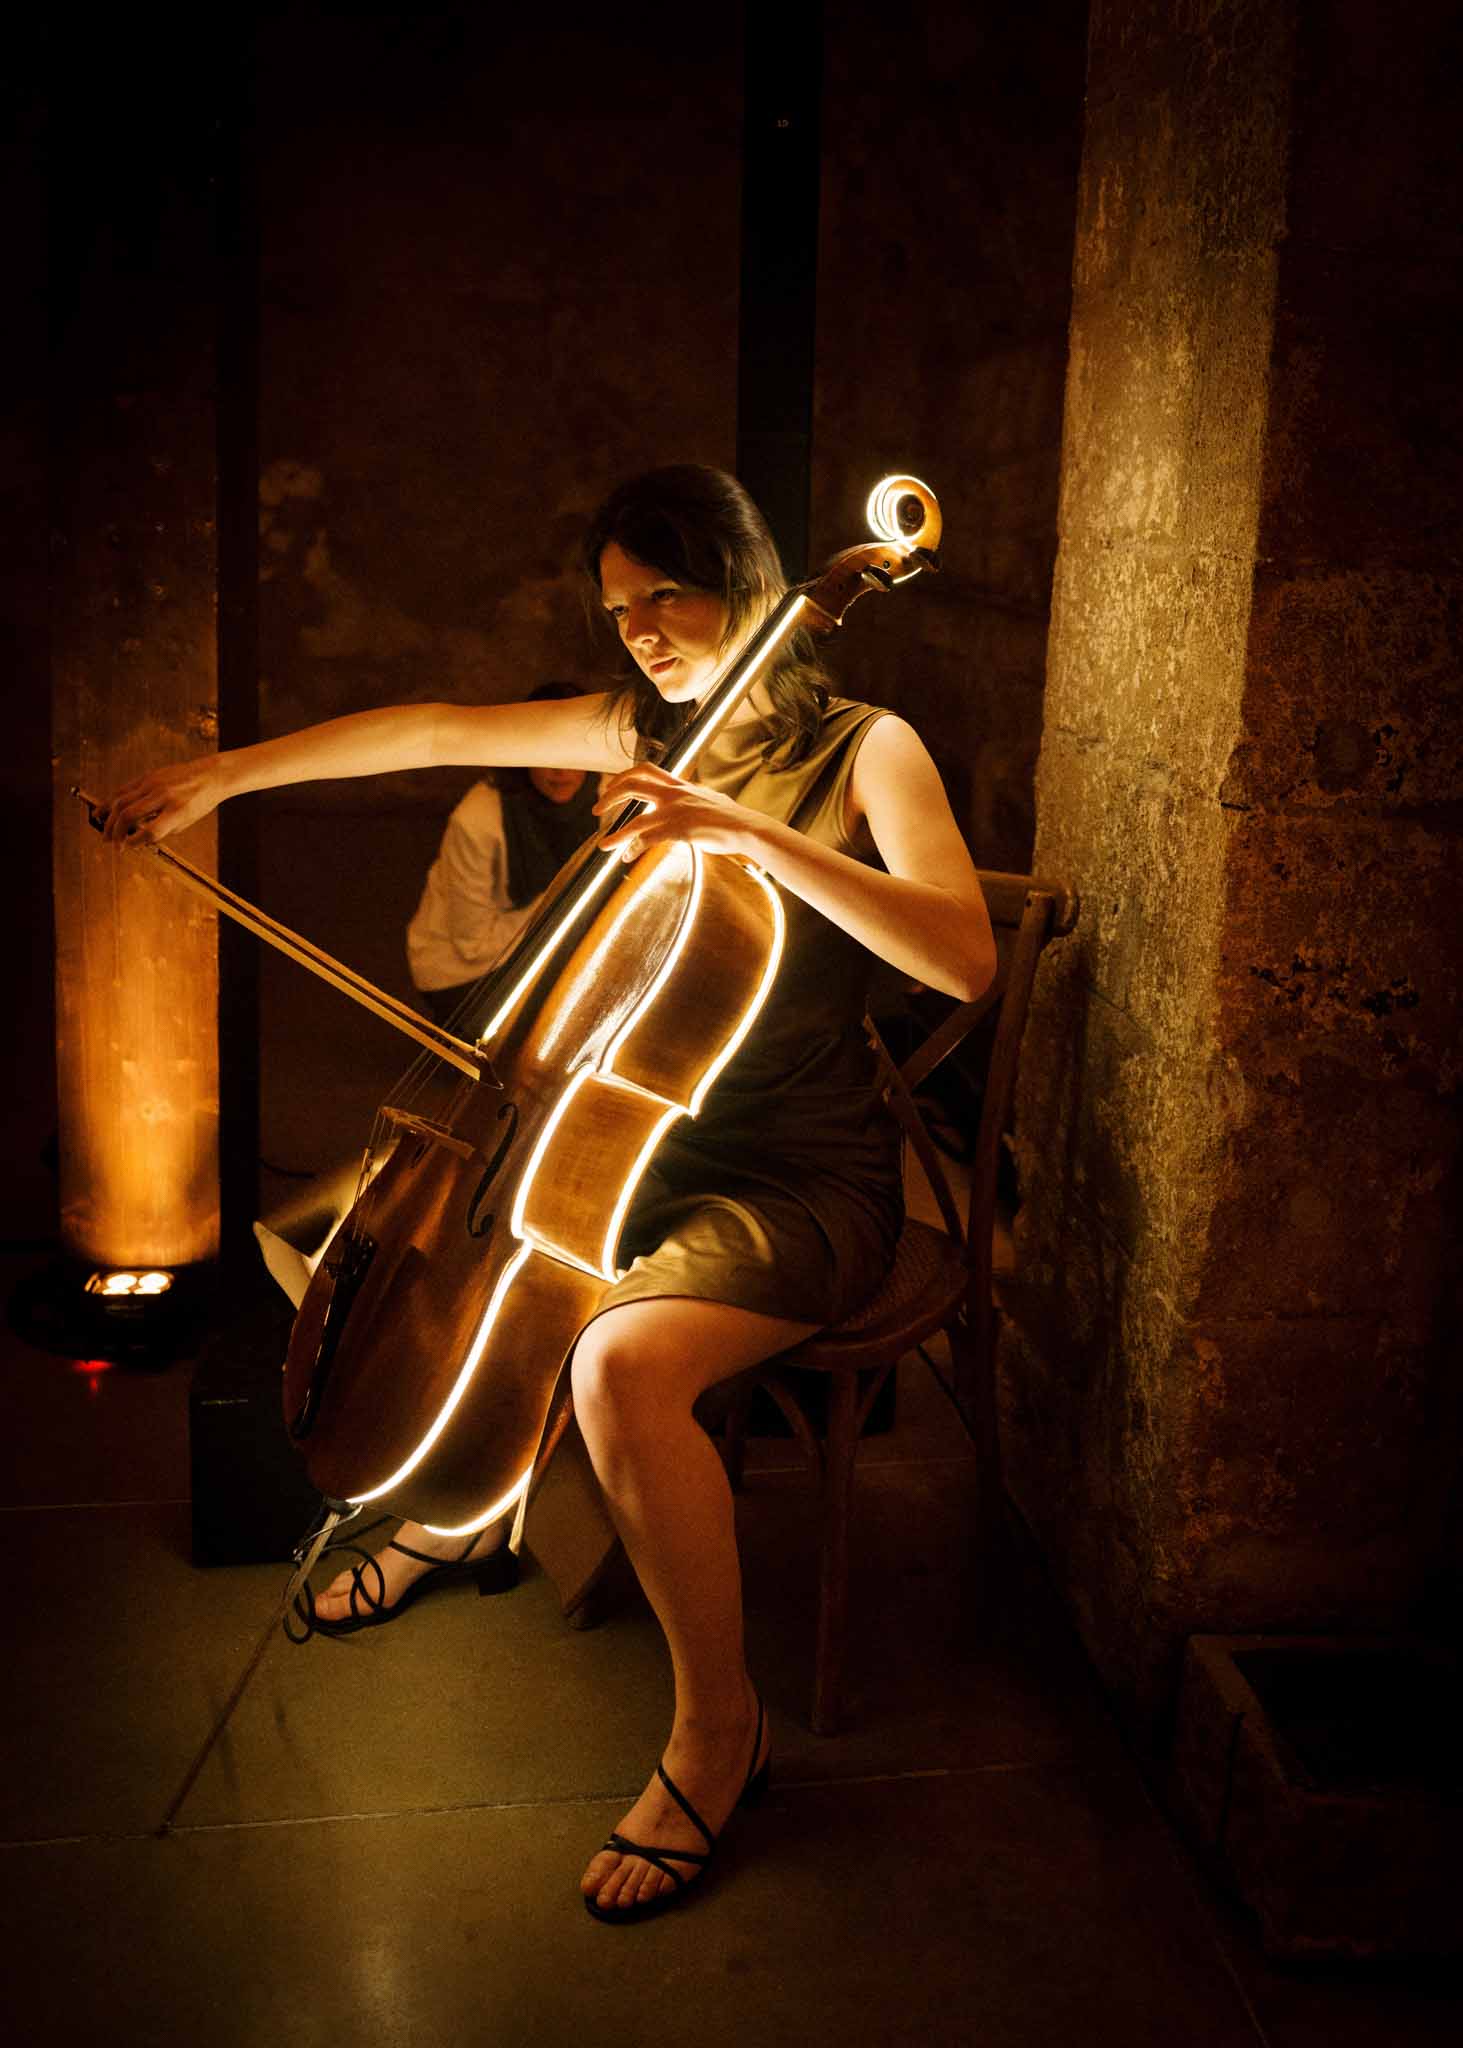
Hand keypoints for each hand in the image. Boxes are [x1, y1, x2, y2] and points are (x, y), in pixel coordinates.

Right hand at [98, 755, 226, 845]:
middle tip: (112, 845)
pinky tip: (102, 812)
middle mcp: (163, 795)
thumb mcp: (186, 821)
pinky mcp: (147, 776)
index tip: (128, 847)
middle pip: (130, 815)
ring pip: (121, 801)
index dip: (135, 842)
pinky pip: (123, 790)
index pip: (150, 831)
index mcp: (178, 810)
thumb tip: (136, 839)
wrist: (209, 775)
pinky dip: (110, 802)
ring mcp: (153, 783)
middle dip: (116, 833)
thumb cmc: (200, 802)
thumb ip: (162, 830)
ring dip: (109, 820)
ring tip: (105, 834)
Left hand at [594, 763, 755, 863]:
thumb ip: (692, 796)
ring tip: (604, 845)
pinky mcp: (681, 830)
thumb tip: (691, 796)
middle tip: (596, 810)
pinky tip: (629, 856)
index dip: (622, 776)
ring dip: (616, 834)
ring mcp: (677, 812)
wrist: (746, 828)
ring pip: (636, 820)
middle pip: (632, 785)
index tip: (611, 789)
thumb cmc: (730, 817)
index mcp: (679, 785)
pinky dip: (635, 848)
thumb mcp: (708, 797)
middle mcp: (675, 794)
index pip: (645, 770)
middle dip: (609, 797)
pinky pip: (649, 840)